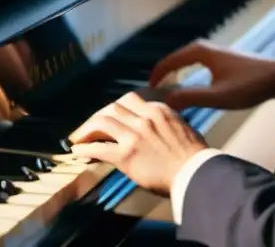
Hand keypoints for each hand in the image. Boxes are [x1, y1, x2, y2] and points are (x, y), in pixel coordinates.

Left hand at [68, 91, 207, 196]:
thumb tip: (157, 128)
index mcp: (158, 110)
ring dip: (86, 130)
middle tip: (89, 128)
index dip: (115, 109)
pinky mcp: (126, 155)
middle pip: (112, 107)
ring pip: (102, 121)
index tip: (109, 118)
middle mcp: (144, 118)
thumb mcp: (181, 128)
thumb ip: (165, 122)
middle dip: (97, 116)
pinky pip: (99, 148)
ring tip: (79, 138)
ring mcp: (134, 135)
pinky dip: (84, 149)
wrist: (196, 174)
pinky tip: (78, 152)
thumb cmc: (194, 157)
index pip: (129, 100)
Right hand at [148, 39, 274, 110]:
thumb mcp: (218, 96)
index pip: (168, 62)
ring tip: (163, 95)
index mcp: (199, 52)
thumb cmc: (250, 85)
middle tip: (151, 97)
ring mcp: (211, 53)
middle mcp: (203, 48)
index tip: (145, 94)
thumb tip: (165, 101)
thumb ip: (190, 97)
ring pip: (183, 64)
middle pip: (173, 61)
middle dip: (161, 77)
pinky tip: (185, 90)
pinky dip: (183, 76)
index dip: (155, 78)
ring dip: (172, 77)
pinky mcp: (219, 60)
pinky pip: (192, 66)